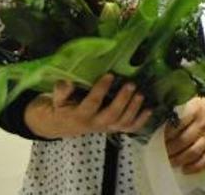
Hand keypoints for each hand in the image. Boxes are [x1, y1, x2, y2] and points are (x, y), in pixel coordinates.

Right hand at [24, 74, 151, 138]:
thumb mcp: (54, 99)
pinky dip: (141, 121)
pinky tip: (150, 109)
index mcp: (79, 115)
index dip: (101, 90)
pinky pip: (129, 129)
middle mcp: (94, 124)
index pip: (91, 103)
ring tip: (140, 94)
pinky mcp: (112, 128)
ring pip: (122, 123)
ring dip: (134, 109)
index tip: (109, 75)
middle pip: (111, 115)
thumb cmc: (59, 108)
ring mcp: (105, 128)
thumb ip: (61, 92)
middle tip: (131, 84)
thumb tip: (67, 82)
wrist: (60, 125)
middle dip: (123, 100)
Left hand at [164, 97, 204, 173]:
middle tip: (159, 151)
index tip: (157, 137)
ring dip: (179, 159)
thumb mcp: (189, 100)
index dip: (166, 133)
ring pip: (193, 152)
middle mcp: (203, 124)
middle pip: (184, 140)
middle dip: (169, 148)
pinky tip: (185, 169)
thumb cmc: (202, 107)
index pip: (178, 123)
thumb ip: (175, 108)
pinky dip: (195, 167)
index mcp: (195, 110)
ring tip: (169, 160)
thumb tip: (156, 118)